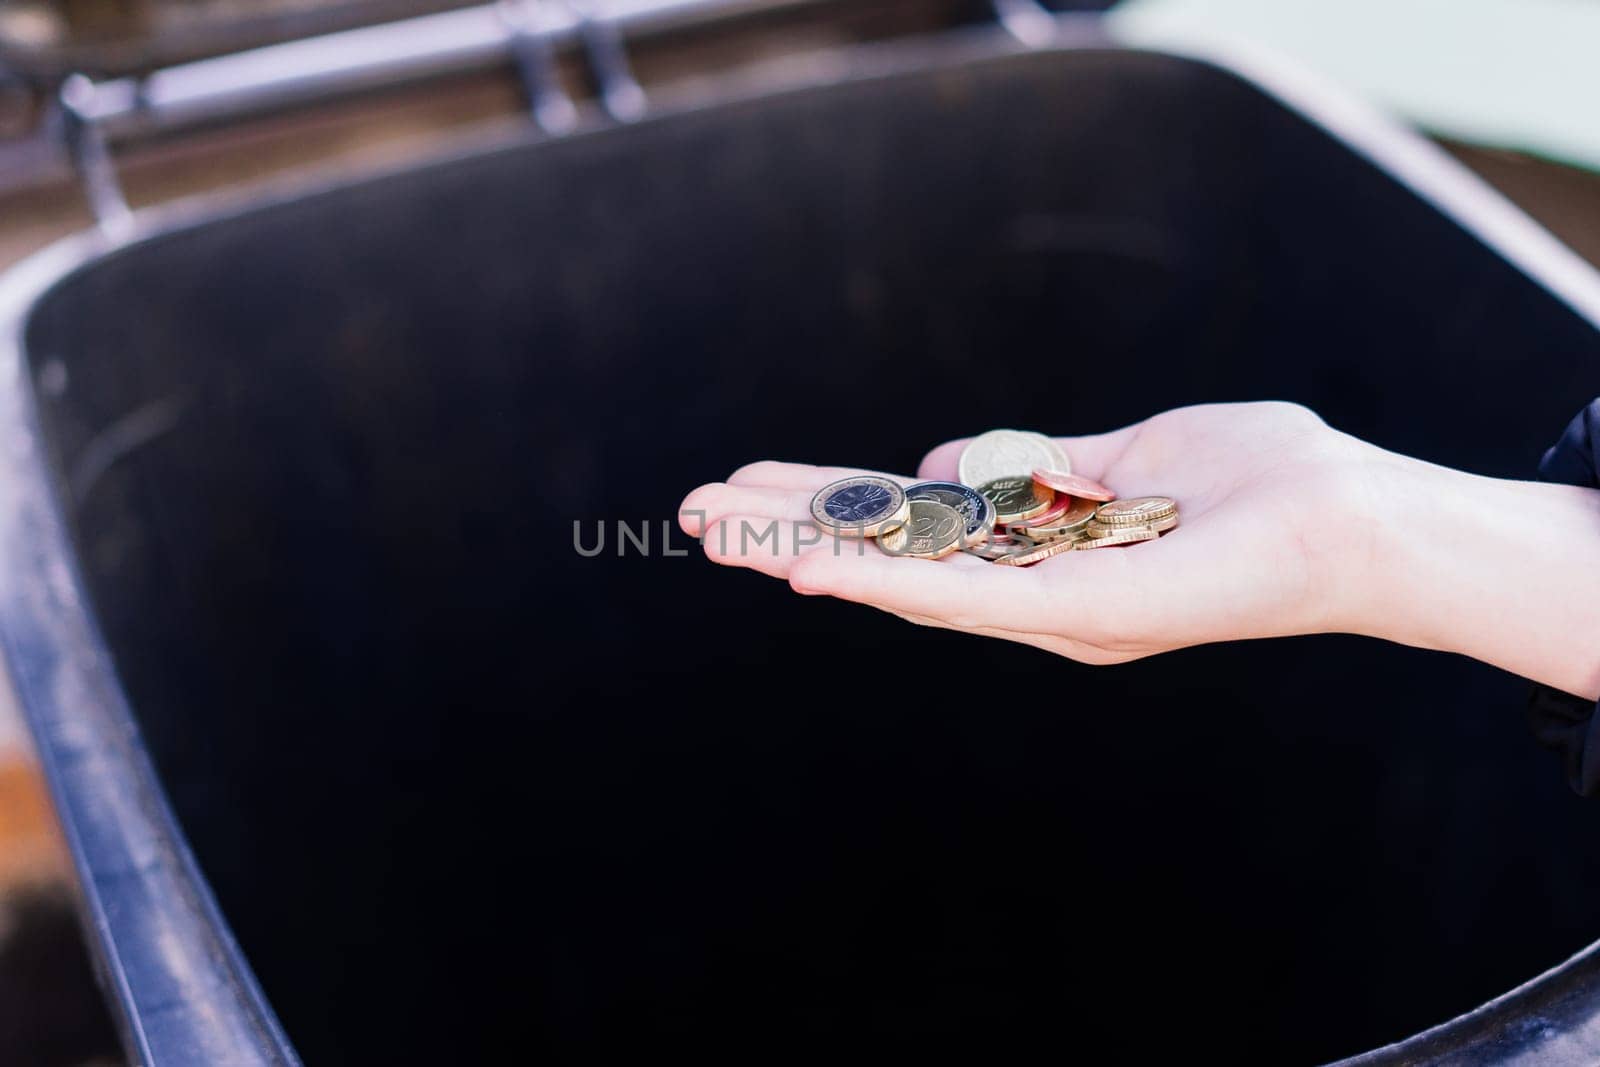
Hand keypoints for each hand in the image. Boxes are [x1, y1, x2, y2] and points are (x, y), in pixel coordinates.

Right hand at [679, 402, 1383, 664]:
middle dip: (787, 531)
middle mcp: (1026, 590)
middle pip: (887, 557)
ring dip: (804, 552)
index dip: (826, 507)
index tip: (749, 487)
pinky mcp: (1079, 611)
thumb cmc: (1259, 483)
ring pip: (903, 583)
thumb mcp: (1131, 453)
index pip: (909, 527)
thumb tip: (934, 462)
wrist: (1356, 523)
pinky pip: (965, 598)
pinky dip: (883, 582)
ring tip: (717, 532)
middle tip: (693, 512)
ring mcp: (1046, 608)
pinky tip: (808, 566)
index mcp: (1034, 550)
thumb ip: (1034, 464)